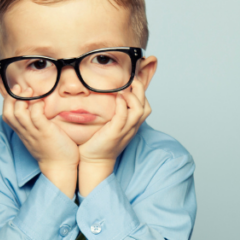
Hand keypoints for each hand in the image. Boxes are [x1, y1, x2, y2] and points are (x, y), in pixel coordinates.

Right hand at [2, 85, 78, 196]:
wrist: (60, 167)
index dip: (8, 101)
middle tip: (21, 88)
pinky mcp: (45, 132)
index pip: (6, 114)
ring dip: (23, 99)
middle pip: (7, 112)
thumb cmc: (53, 149)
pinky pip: (36, 116)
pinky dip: (38, 106)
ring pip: (18, 113)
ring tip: (31, 92)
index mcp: (22, 132)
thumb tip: (38, 106)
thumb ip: (36, 122)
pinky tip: (43, 103)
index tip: (17, 91)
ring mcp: (34, 132)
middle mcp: (25, 131)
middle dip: (11, 97)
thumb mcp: (39, 134)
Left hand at [77, 79, 151, 194]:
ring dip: (133, 96)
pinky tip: (116, 97)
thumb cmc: (99, 142)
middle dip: (141, 90)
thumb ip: (114, 113)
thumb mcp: (110, 125)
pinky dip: (122, 105)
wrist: (93, 161)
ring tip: (124, 87)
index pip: (145, 106)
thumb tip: (110, 97)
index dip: (142, 92)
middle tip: (132, 79)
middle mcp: (132, 127)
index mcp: (132, 125)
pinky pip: (123, 116)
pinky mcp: (115, 133)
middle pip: (146, 106)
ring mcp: (125, 130)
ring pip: (139, 110)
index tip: (133, 80)